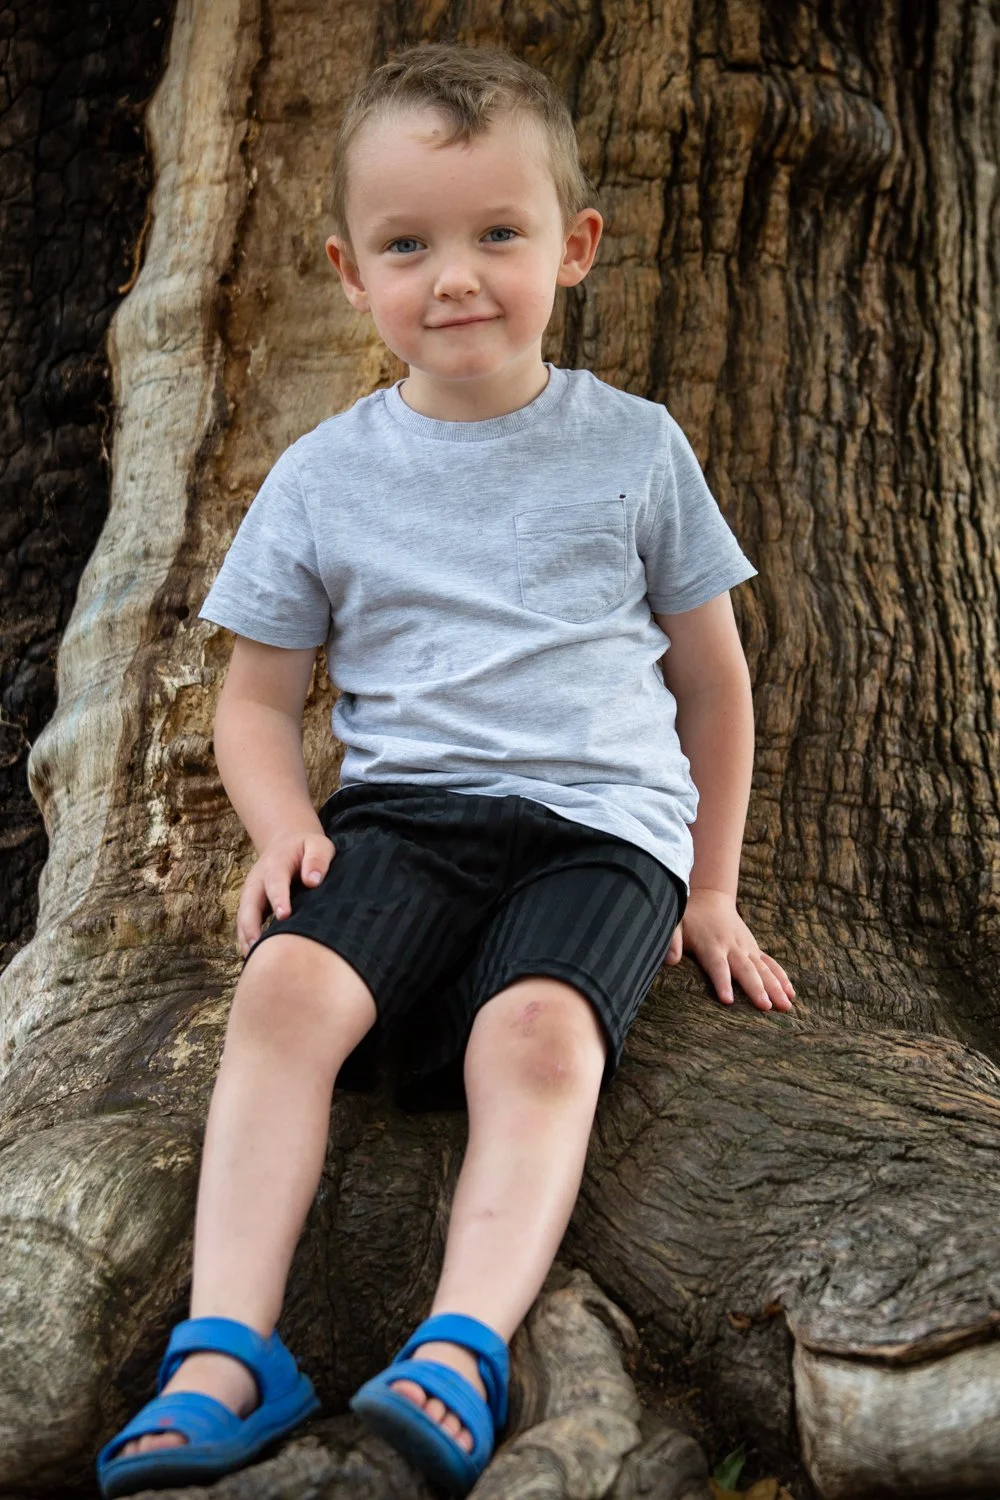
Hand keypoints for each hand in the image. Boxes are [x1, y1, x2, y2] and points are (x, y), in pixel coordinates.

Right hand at [236, 830, 335, 956]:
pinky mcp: (252, 904)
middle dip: (252, 923)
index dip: (278, 897)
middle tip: (258, 945)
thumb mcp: (318, 845)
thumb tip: (312, 881)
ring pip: (243, 915)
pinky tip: (253, 956)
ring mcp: (252, 892)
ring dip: (246, 935)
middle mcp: (258, 879)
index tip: (284, 915)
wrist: (288, 843)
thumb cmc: (307, 848)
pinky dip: (246, 939)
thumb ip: (317, 859)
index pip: (275, 881)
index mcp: (276, 863)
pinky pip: (245, 922)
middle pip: (249, 902)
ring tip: (253, 957)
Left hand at [665, 887, 793, 1011]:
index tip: (728, 1000)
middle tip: (766, 1007)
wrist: (711, 898)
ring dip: (775, 987)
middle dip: (756, 989)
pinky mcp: (754, 949)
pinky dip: (782, 977)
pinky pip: (771, 964)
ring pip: (763, 969)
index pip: (717, 966)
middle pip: (746, 970)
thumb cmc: (689, 918)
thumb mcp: (676, 925)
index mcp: (711, 946)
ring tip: (786, 1006)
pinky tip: (791, 994)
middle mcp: (732, 947)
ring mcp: (747, 948)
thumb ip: (673, 942)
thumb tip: (669, 961)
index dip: (722, 982)